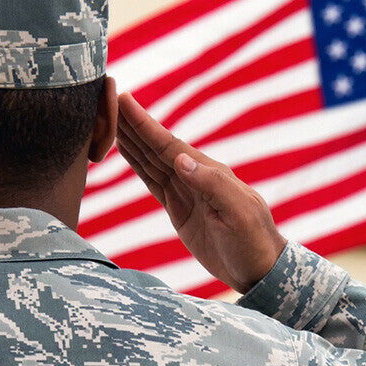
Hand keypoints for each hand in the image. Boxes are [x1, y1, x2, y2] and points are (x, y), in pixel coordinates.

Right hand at [116, 93, 287, 293]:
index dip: (144, 124)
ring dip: (131, 139)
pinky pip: (153, 180)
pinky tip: (126, 149)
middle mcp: (195, 176)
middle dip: (132, 123)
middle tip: (107, 96)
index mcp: (209, 173)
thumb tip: (180, 159)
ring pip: (151, 159)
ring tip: (109, 117)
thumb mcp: (238, 213)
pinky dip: (138, 163)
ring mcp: (186, 191)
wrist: (258, 269)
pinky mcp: (179, 208)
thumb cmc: (253, 240)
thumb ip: (211, 185)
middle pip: (156, 146)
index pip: (169, 144)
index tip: (124, 99)